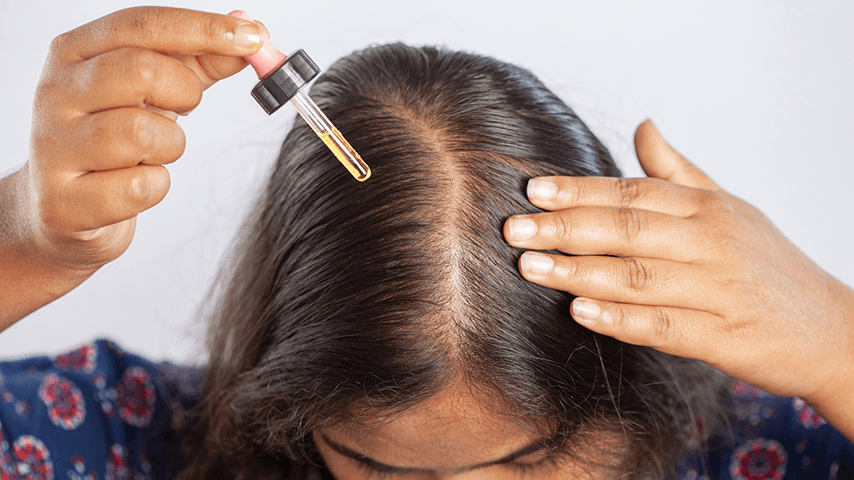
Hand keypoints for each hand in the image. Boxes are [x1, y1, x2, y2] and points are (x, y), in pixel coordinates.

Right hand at [0, 7, 261, 325]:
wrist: (62, 211)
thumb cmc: (111, 140)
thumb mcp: (154, 91)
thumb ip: (200, 61)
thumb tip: (250, 32)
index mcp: (74, 52)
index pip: (142, 24)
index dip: (203, 28)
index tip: (254, 37)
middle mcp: (56, 92)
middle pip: (140, 70)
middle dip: (183, 92)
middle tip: (184, 107)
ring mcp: (54, 147)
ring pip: (142, 132)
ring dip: (170, 146)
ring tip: (154, 152)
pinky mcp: (65, 201)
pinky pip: (141, 187)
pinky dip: (156, 186)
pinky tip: (137, 183)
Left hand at [503, 121, 853, 430]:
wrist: (829, 327)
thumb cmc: (766, 263)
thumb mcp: (729, 207)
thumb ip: (678, 171)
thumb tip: (642, 126)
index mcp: (707, 208)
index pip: (632, 192)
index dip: (580, 190)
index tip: (533, 189)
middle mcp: (711, 243)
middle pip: (627, 229)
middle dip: (565, 227)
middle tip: (514, 230)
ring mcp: (717, 291)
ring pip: (638, 276)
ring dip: (579, 271)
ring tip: (530, 267)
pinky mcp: (722, 337)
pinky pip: (663, 327)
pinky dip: (620, 319)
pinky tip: (579, 312)